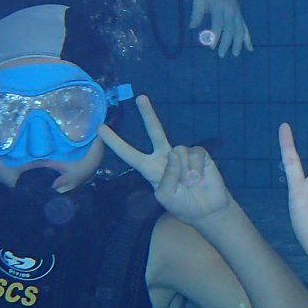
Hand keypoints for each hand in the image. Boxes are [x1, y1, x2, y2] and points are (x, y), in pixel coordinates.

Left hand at [99, 95, 232, 223]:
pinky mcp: (199, 154)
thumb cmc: (182, 205)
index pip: (129, 154)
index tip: (101, 129)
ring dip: (184, 170)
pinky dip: (196, 166)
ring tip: (190, 184)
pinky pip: (194, 153)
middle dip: (148, 115)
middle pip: (155, 132)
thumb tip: (176, 152)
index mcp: (150, 169)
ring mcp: (182, 154)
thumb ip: (167, 175)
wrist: (207, 209)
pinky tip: (199, 177)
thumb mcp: (166, 195)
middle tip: (140, 98)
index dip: (115, 142)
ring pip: (178, 150)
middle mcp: (165, 157)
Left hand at [190, 0, 253, 57]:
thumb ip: (196, 13)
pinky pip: (246, 28)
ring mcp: (238, 15)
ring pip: (240, 30)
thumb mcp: (199, 0)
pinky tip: (249, 48)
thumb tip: (192, 27)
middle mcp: (231, 12)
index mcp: (220, 7)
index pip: (218, 24)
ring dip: (239, 43)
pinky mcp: (241, 18)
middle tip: (221, 54)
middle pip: (230, 29)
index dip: (215, 36)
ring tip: (235, 54)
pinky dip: (248, 39)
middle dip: (226, 43)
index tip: (211, 46)